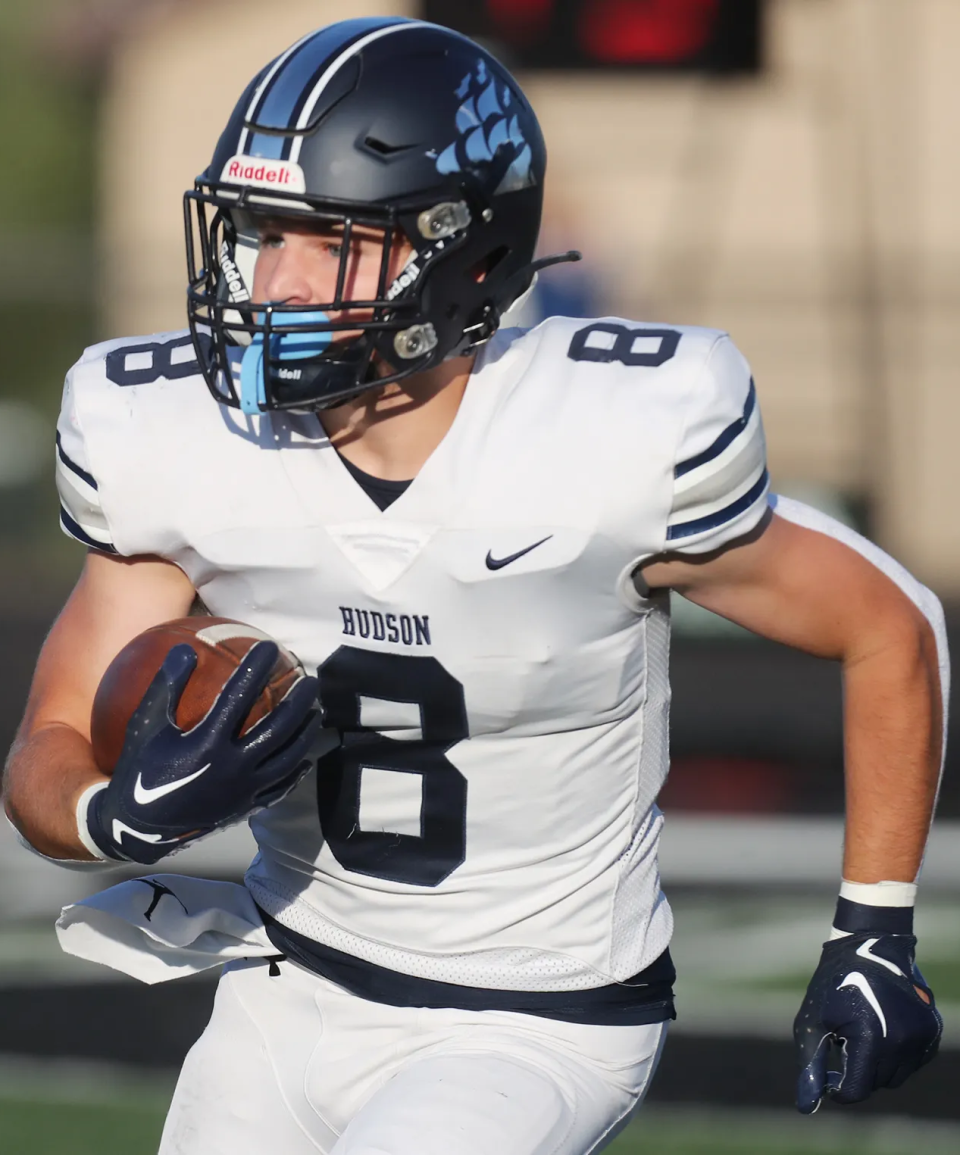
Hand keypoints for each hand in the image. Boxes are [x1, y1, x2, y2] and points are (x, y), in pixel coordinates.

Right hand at [86, 641, 322, 863]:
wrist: (137, 828)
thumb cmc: (139, 770)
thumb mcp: (146, 726)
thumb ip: (166, 687)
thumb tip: (184, 649)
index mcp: (207, 742)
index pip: (239, 696)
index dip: (256, 669)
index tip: (270, 647)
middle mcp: (232, 766)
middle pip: (277, 728)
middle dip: (298, 702)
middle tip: (311, 681)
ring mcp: (243, 789)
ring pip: (287, 757)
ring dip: (305, 734)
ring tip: (316, 714)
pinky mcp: (245, 807)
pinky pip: (279, 788)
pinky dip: (295, 772)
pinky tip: (305, 760)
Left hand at [794, 932, 941, 1112]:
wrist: (869, 944)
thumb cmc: (834, 981)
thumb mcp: (813, 1020)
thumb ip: (810, 1064)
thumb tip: (806, 1103)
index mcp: (870, 1038)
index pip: (856, 1089)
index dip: (838, 1088)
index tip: (829, 1076)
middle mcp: (901, 1041)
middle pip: (875, 1083)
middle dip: (857, 1071)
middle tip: (843, 1043)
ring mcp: (920, 1037)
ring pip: (894, 1076)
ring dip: (876, 1065)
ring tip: (862, 1032)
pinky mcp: (931, 1031)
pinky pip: (911, 1061)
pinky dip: (895, 1054)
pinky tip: (881, 1027)